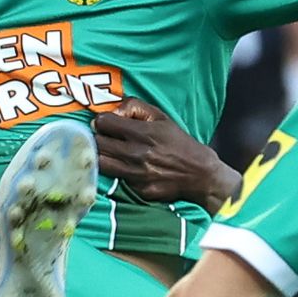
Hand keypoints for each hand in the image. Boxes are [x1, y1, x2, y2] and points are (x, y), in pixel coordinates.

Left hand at [88, 101, 238, 210]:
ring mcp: (136, 174)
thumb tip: (112, 111)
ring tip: (107, 153)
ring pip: (100, 163)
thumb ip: (135, 107)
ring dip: (100, 156)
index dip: (101, 121)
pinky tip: (121, 168)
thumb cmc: (178, 142)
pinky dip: (115, 173)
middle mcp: (137, 154)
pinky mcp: (138, 189)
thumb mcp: (161, 117)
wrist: (200, 173)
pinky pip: (115, 179)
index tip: (104, 124)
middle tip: (103, 139)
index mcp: (144, 133)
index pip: (103, 123)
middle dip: (97, 138)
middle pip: (97, 143)